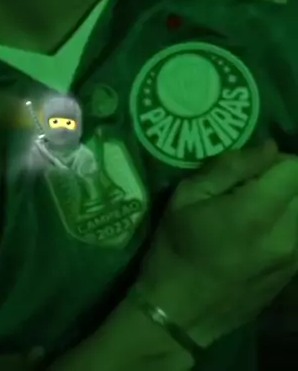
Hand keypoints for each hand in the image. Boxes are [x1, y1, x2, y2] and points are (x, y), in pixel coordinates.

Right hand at [137, 139, 297, 347]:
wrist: (180, 313)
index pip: (294, 169)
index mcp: (255, 213)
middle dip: (286, 179)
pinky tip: (259, 232)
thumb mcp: (188, 196)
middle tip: (256, 183)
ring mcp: (293, 259)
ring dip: (288, 202)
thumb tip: (268, 148)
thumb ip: (230, 167)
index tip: (255, 165)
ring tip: (258, 207)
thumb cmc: (175, 248)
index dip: (277, 159)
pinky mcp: (293, 275)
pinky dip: (287, 223)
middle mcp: (285, 236)